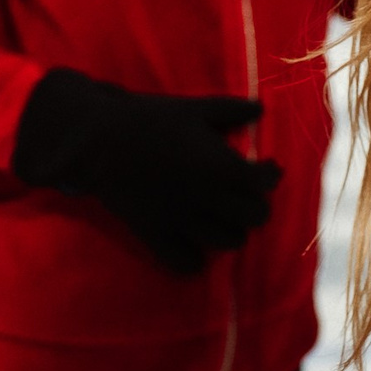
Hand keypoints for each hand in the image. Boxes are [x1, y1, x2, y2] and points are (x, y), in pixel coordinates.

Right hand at [13, 70, 279, 274]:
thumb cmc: (149, 119)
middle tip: (246, 196)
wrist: (98, 140)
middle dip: (256, 205)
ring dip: (233, 230)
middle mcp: (209, 197)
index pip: (266, 182)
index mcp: (221, 165)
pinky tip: (194, 243)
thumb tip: (260, 108)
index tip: (268, 168)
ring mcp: (183, 219)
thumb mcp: (194, 109)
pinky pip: (187, 263)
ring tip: (224, 218)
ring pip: (230, 242)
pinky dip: (196, 258)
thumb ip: (231, 110)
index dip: (271, 174)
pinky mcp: (155, 233)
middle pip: (256, 217)